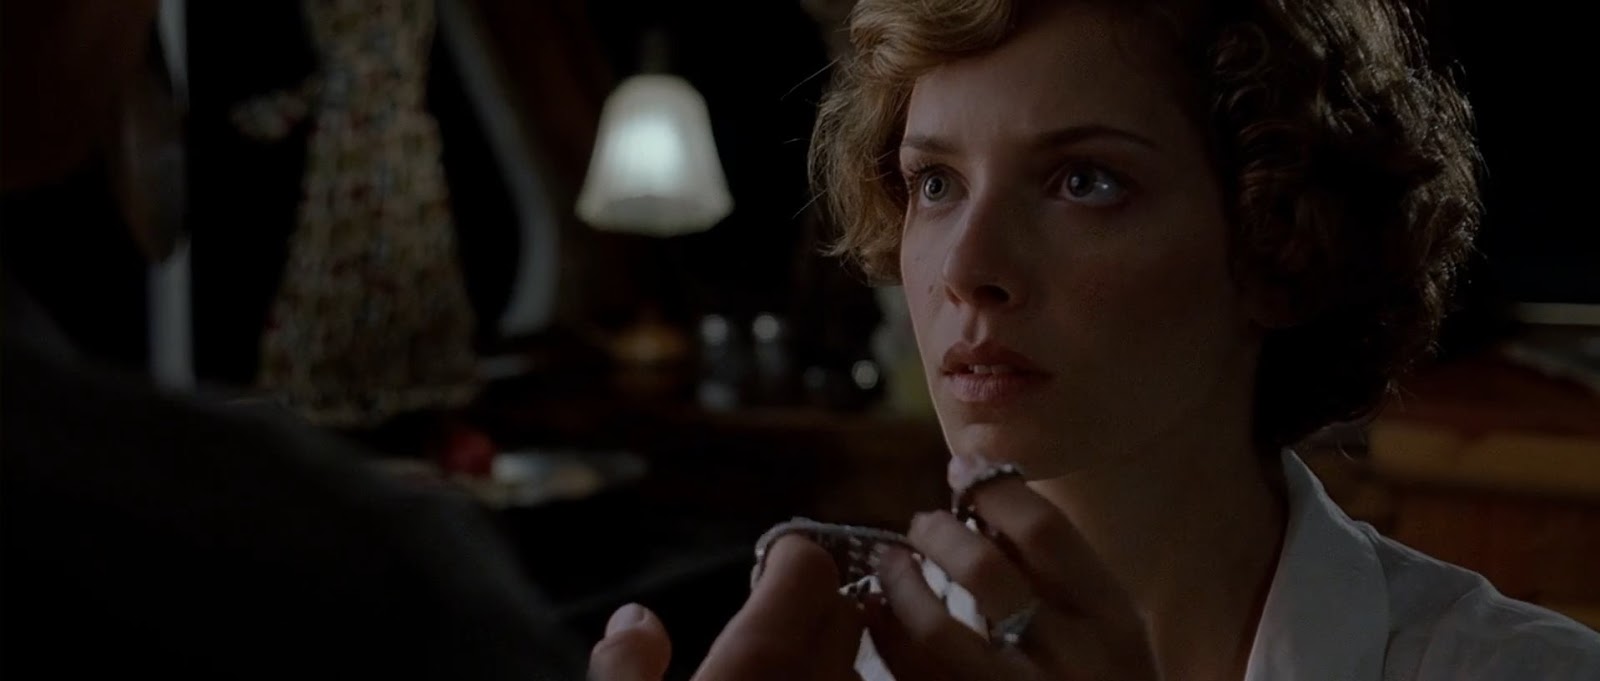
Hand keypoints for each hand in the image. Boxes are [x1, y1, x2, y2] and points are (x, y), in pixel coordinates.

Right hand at [589, 535, 865, 680]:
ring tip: (785, 666)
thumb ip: (623, 667)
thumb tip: (635, 622)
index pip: (810, 571)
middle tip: (771, 613)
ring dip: (829, 656)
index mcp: (760, 664)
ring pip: (855, 669)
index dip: (789, 559)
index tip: (765, 568)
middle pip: (843, 614)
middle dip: (814, 600)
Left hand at [865, 460, 1160, 680]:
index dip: (992, 488)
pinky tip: (879, 614)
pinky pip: (914, 673)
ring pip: (935, 627)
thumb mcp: (1107, 628)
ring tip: (892, 563)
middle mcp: (1067, 658)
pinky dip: (887, 635)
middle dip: (938, 533)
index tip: (964, 469)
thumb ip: (1060, 574)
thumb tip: (987, 501)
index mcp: (1109, 619)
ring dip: (900, 583)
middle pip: (982, 569)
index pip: (1043, 531)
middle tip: (923, 524)